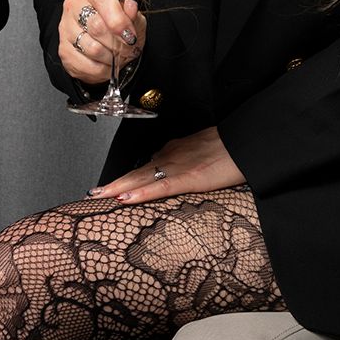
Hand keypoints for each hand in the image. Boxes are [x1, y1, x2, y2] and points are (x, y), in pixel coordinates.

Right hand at [57, 0, 142, 85]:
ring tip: (118, 56)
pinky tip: (108, 64)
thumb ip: (132, 13)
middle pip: (97, 26)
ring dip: (111, 57)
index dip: (119, 20)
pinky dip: (103, 69)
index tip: (131, 35)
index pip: (103, 0)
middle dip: (118, 43)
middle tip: (128, 48)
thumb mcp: (132, 18)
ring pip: (92, 49)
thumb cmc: (117, 27)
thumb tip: (130, 7)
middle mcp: (74, 7)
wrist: (104, 44)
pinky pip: (87, 66)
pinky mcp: (64, 51)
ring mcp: (66, 29)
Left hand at [92, 125, 242, 204]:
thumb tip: (179, 172)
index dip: (126, 178)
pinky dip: (140, 193)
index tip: (112, 186)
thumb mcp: (205, 151)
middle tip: (93, 193)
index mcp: (175, 151)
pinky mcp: (187, 177)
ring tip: (98, 196)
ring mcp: (177, 167)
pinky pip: (159, 187)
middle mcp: (170, 156)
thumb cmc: (231, 147)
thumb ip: (189, 161)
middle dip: (113, 184)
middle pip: (136, 172)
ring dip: (117, 188)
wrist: (246, 140)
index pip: (145, 166)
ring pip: (140, 179)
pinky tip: (125, 199)